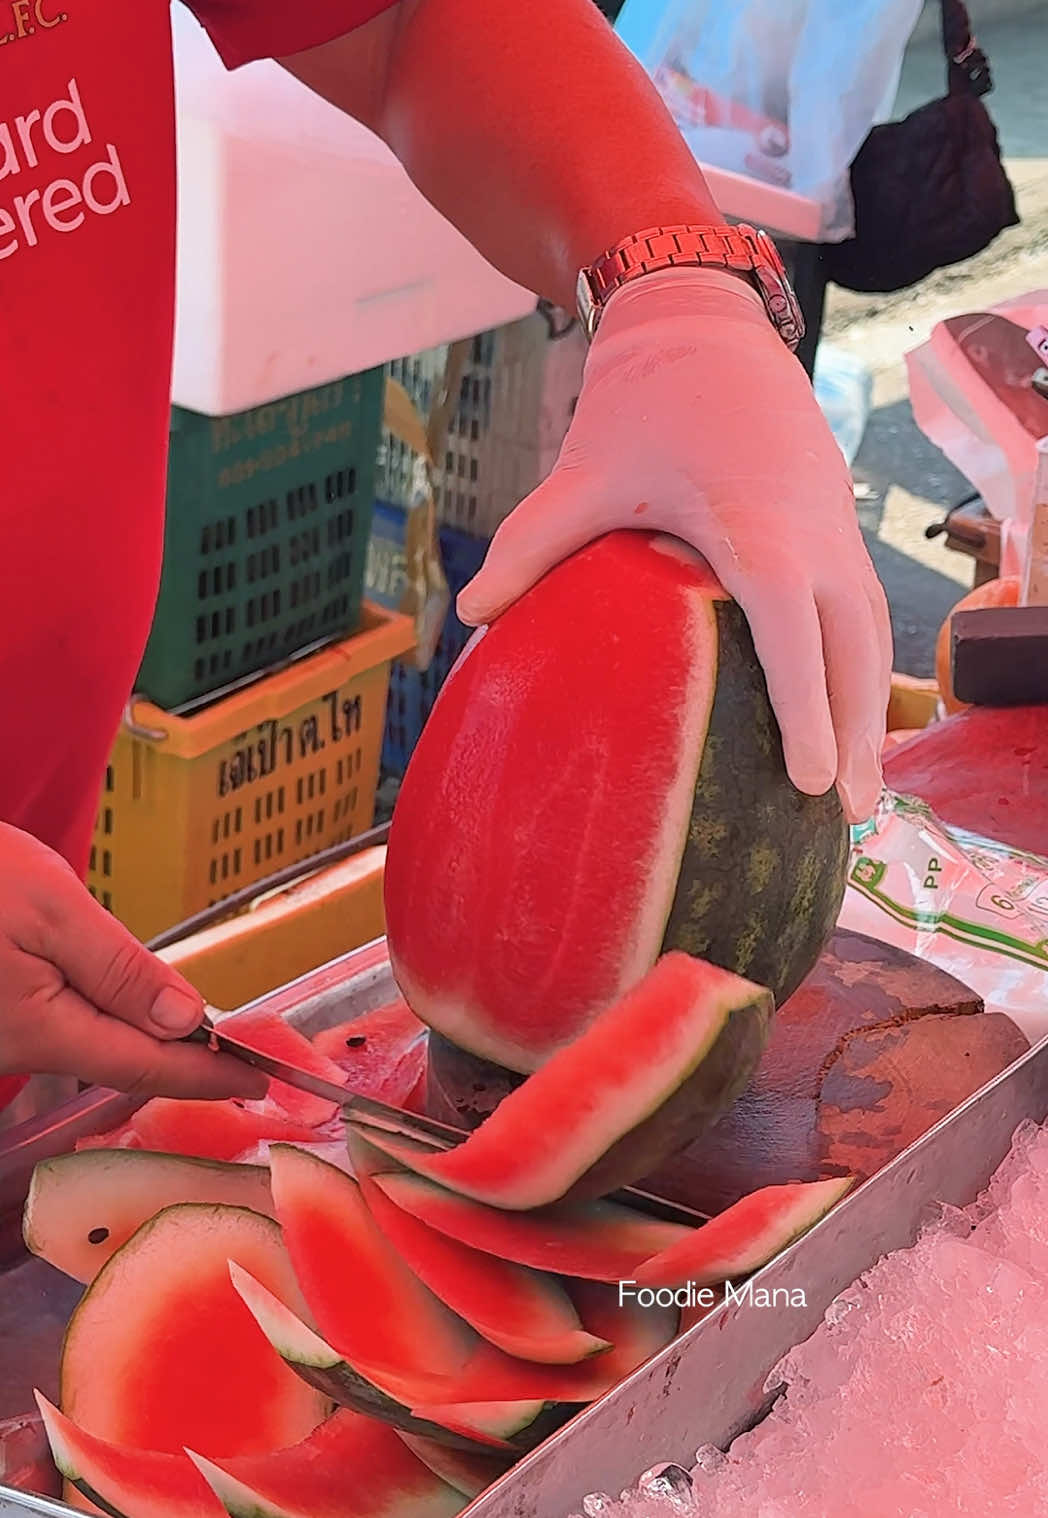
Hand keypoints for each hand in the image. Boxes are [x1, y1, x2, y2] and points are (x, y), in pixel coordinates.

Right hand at [0, 824, 266, 1099]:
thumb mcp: (48, 906)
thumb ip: (116, 966)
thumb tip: (184, 1017)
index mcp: (41, 1027)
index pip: (143, 1065)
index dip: (206, 1076)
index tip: (257, 1083)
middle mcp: (18, 1048)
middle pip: (117, 1057)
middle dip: (178, 1055)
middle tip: (240, 1053)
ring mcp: (0, 1040)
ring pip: (87, 1040)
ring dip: (138, 1032)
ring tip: (193, 1028)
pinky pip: (58, 1025)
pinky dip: (99, 1015)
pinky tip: (122, 998)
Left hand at [457, 268, 891, 822]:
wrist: (705, 326)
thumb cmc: (643, 403)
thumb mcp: (585, 472)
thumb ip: (532, 543)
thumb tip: (470, 613)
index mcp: (757, 525)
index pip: (792, 630)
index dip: (806, 709)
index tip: (810, 781)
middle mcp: (816, 532)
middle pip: (854, 648)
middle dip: (857, 732)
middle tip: (847, 818)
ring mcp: (837, 528)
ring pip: (872, 632)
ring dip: (872, 708)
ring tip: (859, 792)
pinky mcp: (838, 525)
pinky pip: (865, 609)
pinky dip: (866, 668)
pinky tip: (855, 716)